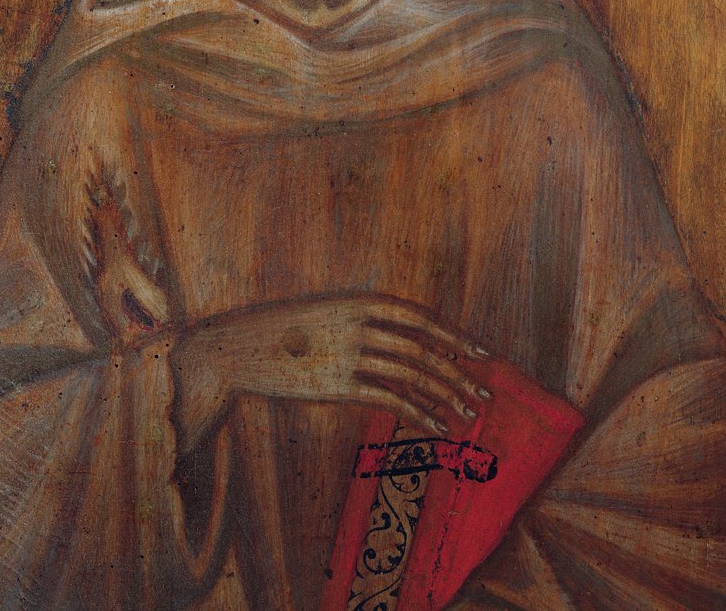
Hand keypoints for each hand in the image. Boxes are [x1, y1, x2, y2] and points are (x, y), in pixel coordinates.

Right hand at [171, 295, 488, 452]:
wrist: (238, 348)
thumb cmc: (284, 332)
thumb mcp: (327, 313)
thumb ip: (361, 320)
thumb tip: (404, 337)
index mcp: (358, 299)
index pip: (420, 317)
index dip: (455, 335)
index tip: (482, 353)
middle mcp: (358, 322)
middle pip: (424, 347)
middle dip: (460, 371)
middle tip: (487, 392)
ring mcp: (348, 353)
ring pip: (412, 375)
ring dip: (446, 396)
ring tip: (469, 415)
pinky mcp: (337, 384)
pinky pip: (389, 399)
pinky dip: (418, 413)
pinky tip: (435, 426)